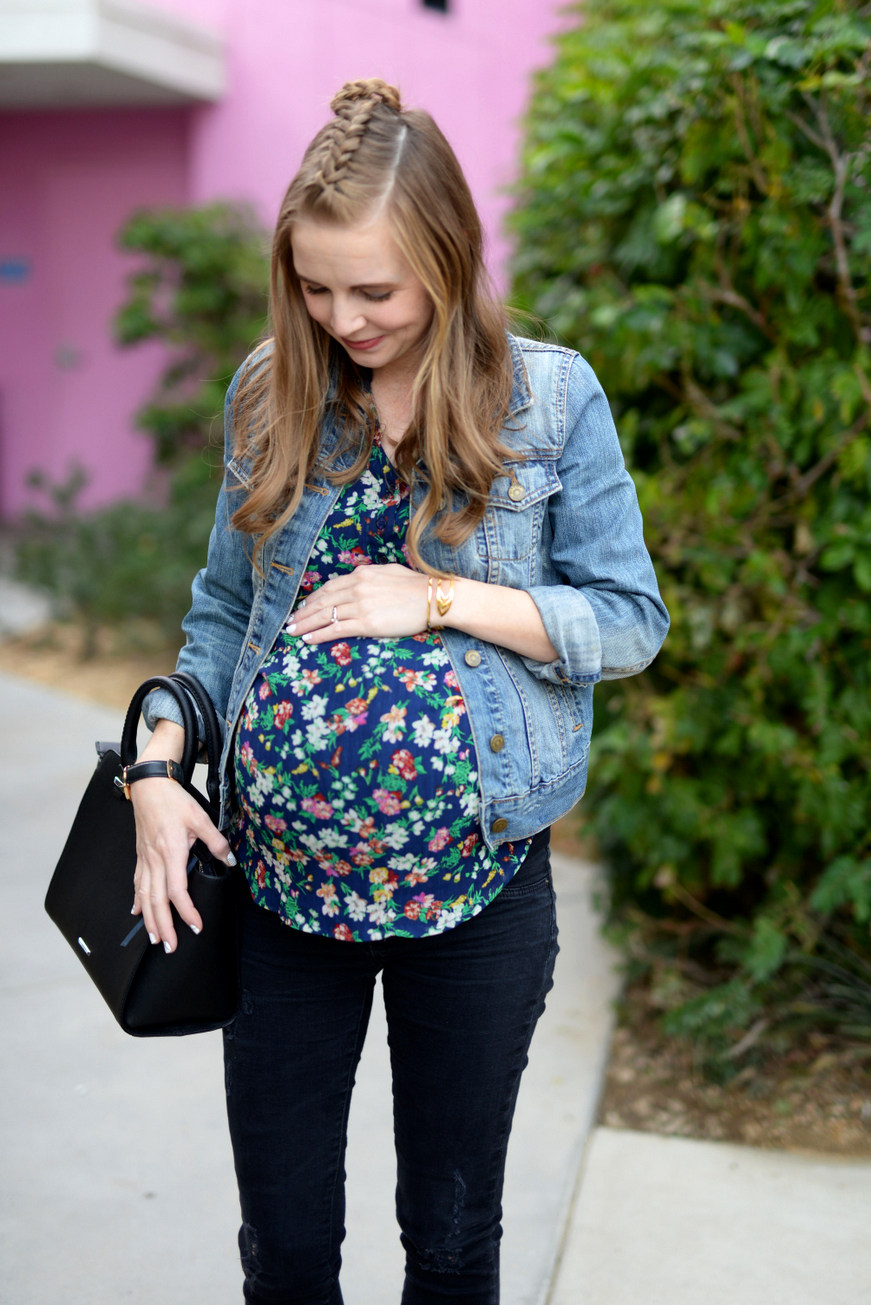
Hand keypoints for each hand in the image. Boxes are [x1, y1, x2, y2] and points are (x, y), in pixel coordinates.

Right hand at [130, 720, 235, 953]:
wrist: (150, 785)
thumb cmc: (174, 800)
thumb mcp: (201, 818)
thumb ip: (217, 841)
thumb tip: (231, 860)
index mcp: (171, 852)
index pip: (177, 891)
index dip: (187, 912)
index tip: (196, 927)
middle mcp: (155, 860)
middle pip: (157, 901)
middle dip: (164, 926)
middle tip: (170, 947)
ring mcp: (145, 859)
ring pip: (144, 896)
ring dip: (149, 919)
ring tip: (155, 938)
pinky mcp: (140, 855)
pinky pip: (137, 883)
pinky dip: (138, 900)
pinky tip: (137, 912)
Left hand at [288, 563, 429, 643]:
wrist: (433, 598)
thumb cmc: (416, 586)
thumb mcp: (389, 572)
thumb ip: (370, 576)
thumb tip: (358, 578)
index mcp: (361, 574)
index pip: (329, 587)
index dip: (313, 598)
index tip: (303, 607)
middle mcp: (357, 588)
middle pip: (322, 601)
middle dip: (303, 613)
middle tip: (290, 621)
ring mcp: (361, 605)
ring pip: (324, 616)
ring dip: (305, 625)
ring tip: (292, 631)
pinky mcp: (367, 623)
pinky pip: (336, 629)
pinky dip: (319, 634)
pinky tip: (308, 639)